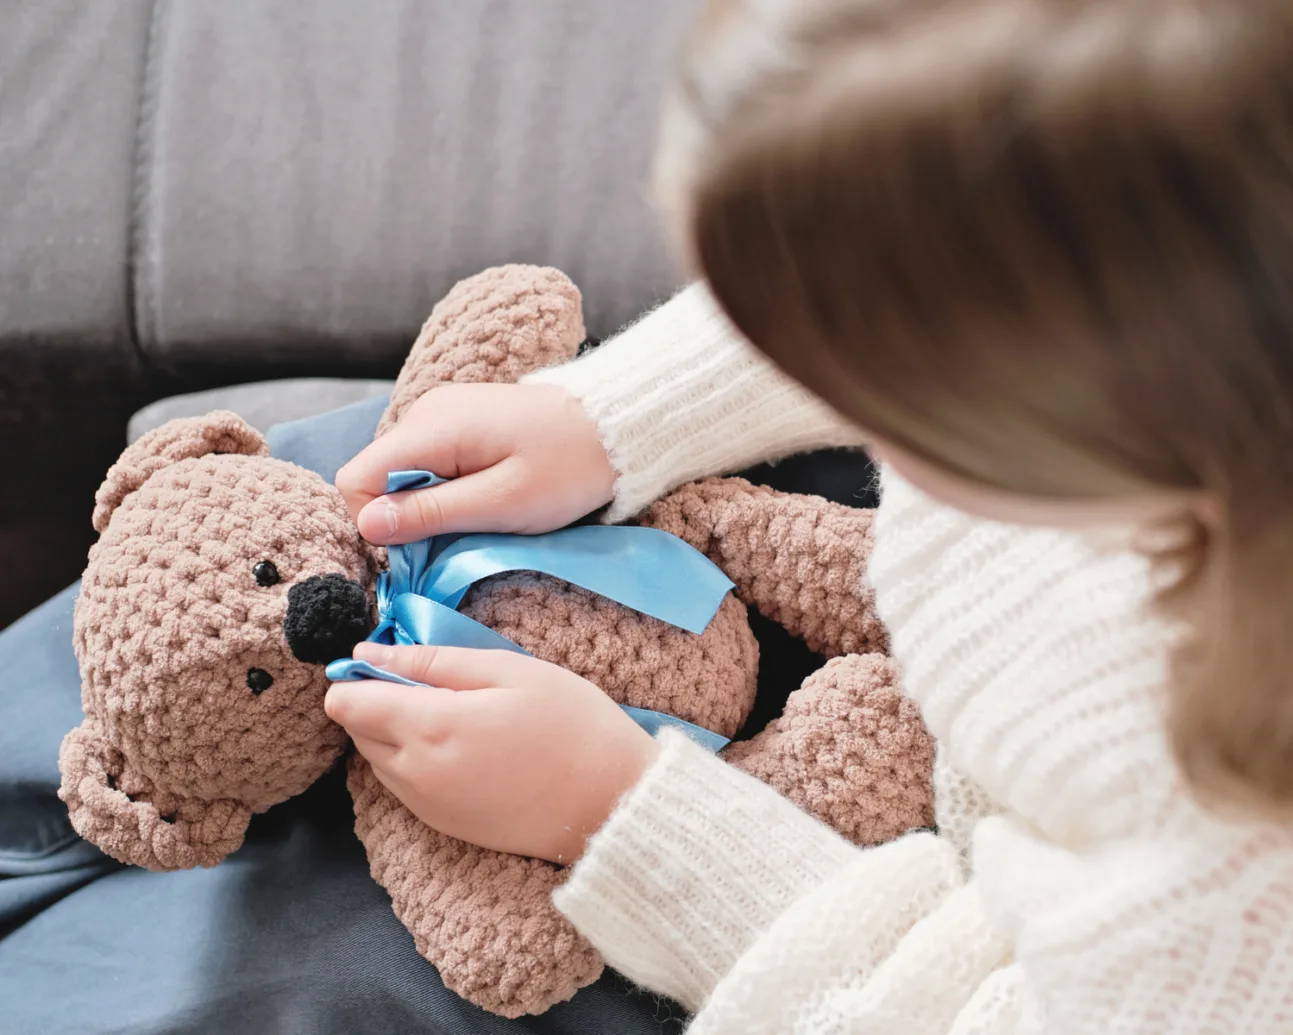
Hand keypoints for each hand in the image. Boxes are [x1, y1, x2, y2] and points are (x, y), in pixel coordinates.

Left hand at [324, 643, 658, 863]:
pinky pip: (403, 785)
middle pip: (356, 730)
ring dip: (398, 733)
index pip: (344, 703)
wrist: (610, 804)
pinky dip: (416, 761)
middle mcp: (412, 774)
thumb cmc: (570, 723)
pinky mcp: (443, 826)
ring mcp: (425, 806)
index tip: (398, 663)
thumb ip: (430, 661)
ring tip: (460, 716)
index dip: (362, 676)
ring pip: (377, 759)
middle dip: (380, 702)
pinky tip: (467, 748)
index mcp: (427, 728)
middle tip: (441, 686)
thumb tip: (365, 654)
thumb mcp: (508, 670)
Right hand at [335, 383, 614, 544]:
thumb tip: (367, 526)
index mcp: (430, 428)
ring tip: (481, 515)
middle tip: (461, 535)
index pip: (356, 480)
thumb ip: (431, 513)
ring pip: (403, 474)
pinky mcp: (460, 423)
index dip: (377, 523)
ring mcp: (442, 414)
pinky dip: (446, 489)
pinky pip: (430, 464)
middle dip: (406, 517)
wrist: (615, 428)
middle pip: (378, 478)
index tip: (421, 547)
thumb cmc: (567, 468)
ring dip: (430, 506)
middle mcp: (425, 414)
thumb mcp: (502, 503)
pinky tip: (486, 496)